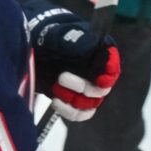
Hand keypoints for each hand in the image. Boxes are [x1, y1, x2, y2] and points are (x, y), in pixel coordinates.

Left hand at [25, 1, 120, 120]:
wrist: (38, 50)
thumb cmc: (53, 39)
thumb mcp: (62, 35)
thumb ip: (78, 40)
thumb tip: (91, 44)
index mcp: (101, 55)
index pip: (113, 66)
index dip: (109, 74)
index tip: (100, 79)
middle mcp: (98, 75)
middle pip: (100, 90)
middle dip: (80, 86)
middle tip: (62, 77)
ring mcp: (87, 91)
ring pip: (89, 104)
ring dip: (71, 98)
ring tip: (55, 87)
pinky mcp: (75, 102)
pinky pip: (78, 114)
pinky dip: (68, 111)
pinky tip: (56, 101)